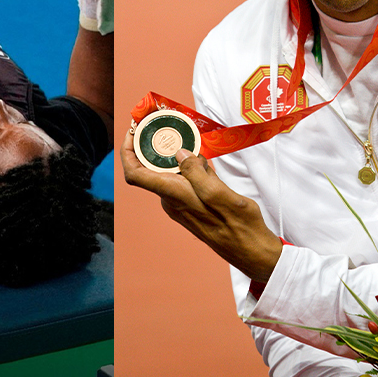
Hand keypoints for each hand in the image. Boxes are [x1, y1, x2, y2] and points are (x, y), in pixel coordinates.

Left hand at [121, 130, 282, 281]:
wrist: (250, 250)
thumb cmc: (238, 225)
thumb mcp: (221, 195)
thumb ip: (198, 173)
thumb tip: (180, 154)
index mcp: (174, 196)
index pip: (136, 173)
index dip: (127, 151)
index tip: (133, 131)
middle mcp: (171, 201)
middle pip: (151, 169)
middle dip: (158, 146)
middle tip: (169, 126)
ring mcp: (180, 205)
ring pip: (170, 174)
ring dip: (179, 157)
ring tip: (195, 146)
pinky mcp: (191, 206)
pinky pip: (183, 182)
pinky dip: (190, 169)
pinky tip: (207, 166)